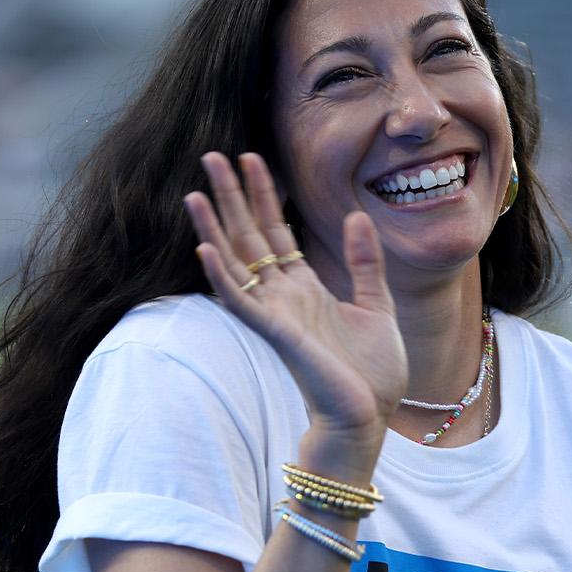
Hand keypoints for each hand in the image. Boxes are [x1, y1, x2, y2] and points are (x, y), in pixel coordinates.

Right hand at [183, 152, 407, 475]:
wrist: (370, 415)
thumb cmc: (373, 372)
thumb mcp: (376, 304)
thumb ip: (364, 262)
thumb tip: (357, 216)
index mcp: (304, 287)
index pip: (276, 231)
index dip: (263, 194)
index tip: (252, 158)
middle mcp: (283, 296)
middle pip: (248, 236)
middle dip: (231, 196)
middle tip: (212, 155)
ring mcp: (276, 314)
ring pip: (235, 262)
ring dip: (214, 227)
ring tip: (194, 192)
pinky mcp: (277, 334)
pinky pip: (241, 301)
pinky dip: (222, 275)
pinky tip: (205, 248)